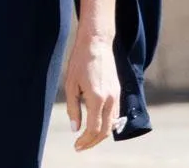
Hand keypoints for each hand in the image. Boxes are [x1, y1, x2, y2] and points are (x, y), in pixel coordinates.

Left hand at [65, 32, 121, 151]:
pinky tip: (96, 124)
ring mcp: (116, 95)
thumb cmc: (80, 61)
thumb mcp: (70, 84)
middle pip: (105, 131)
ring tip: (87, 138)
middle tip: (81, 146)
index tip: (76, 146)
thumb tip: (75, 129)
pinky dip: (107, 124)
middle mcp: (110, 99)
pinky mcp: (118, 91)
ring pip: (112, 124)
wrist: (96, 42)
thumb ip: (73, 108)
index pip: (93, 129)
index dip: (85, 141)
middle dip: (93, 142)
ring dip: (101, 134)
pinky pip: (115, 114)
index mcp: (97, 98)